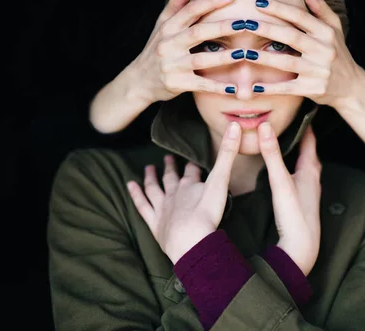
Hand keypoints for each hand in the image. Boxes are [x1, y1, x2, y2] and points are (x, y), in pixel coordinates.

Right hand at [123, 0, 247, 104]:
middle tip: (244, 23)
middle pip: (198, 32)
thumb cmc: (154, 51)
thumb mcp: (161, 28)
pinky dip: (216, 86)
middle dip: (221, 27)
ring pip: (201, 59)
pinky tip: (232, 88)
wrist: (139, 81)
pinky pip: (200, 84)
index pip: (190, 10)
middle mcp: (168, 45)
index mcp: (168, 28)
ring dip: (223, 57)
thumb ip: (174, 8)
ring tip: (243, 53)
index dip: (210, 1)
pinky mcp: (177, 84)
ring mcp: (172, 65)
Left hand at [127, 122, 241, 263]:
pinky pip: (142, 206)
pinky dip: (135, 195)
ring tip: (147, 168)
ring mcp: (162, 208)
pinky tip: (130, 186)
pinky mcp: (155, 224)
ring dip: (151, 178)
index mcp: (190, 185)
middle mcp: (174, 194)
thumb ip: (228, 154)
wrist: (191, 240)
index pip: (191, 171)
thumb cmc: (207, 212)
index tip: (191, 158)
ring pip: (153, 189)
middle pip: (171, 178)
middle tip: (167, 157)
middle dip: (170, 168)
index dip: (192, 164)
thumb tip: (234, 124)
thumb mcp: (221, 181)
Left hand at [242, 0, 360, 107]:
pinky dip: (271, 88)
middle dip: (267, 29)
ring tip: (244, 53)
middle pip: (291, 37)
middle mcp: (324, 51)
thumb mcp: (335, 31)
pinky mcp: (313, 89)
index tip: (259, 2)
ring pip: (287, 62)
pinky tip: (254, 85)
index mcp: (327, 33)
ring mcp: (319, 71)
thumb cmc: (338, 54)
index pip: (301, 17)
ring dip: (264, 57)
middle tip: (245, 23)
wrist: (351, 87)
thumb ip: (322, 10)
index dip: (279, 8)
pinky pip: (288, 88)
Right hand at [258, 122, 321, 275]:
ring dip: (296, 151)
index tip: (301, 106)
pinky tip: (284, 169)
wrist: (302, 248)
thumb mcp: (280, 181)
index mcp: (311, 169)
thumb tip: (265, 126)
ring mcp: (308, 190)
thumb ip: (272, 154)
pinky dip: (292, 165)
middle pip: (308, 150)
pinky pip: (298, 175)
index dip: (306, 123)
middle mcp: (313, 178)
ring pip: (304, 163)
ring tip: (285, 139)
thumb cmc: (295, 215)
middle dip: (300, 135)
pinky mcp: (301, 200)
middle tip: (290, 119)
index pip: (310, 139)